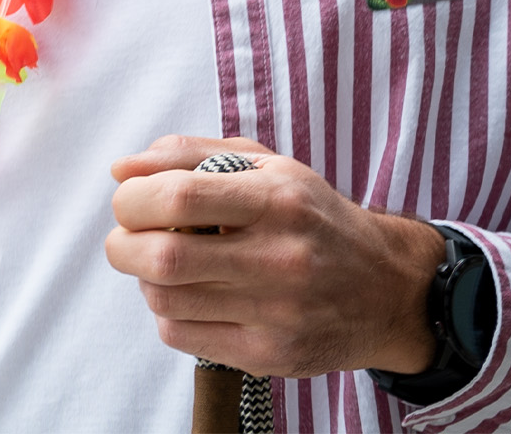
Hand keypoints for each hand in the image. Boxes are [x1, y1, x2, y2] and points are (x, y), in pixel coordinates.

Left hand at [104, 135, 445, 376]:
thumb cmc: (313, 219)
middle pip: (163, 258)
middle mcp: (281, 258)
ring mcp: (278, 313)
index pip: (176, 197)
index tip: (130, 202)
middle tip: (128, 238)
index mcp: (278, 200)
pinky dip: (170, 316)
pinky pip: (184, 337)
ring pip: (167, 301)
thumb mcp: (266, 167)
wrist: (390, 290)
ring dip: (146, 281)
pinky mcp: (273, 355)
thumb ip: (188, 155)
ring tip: (164, 267)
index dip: (132, 199)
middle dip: (123, 245)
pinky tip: (192, 299)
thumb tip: (120, 170)